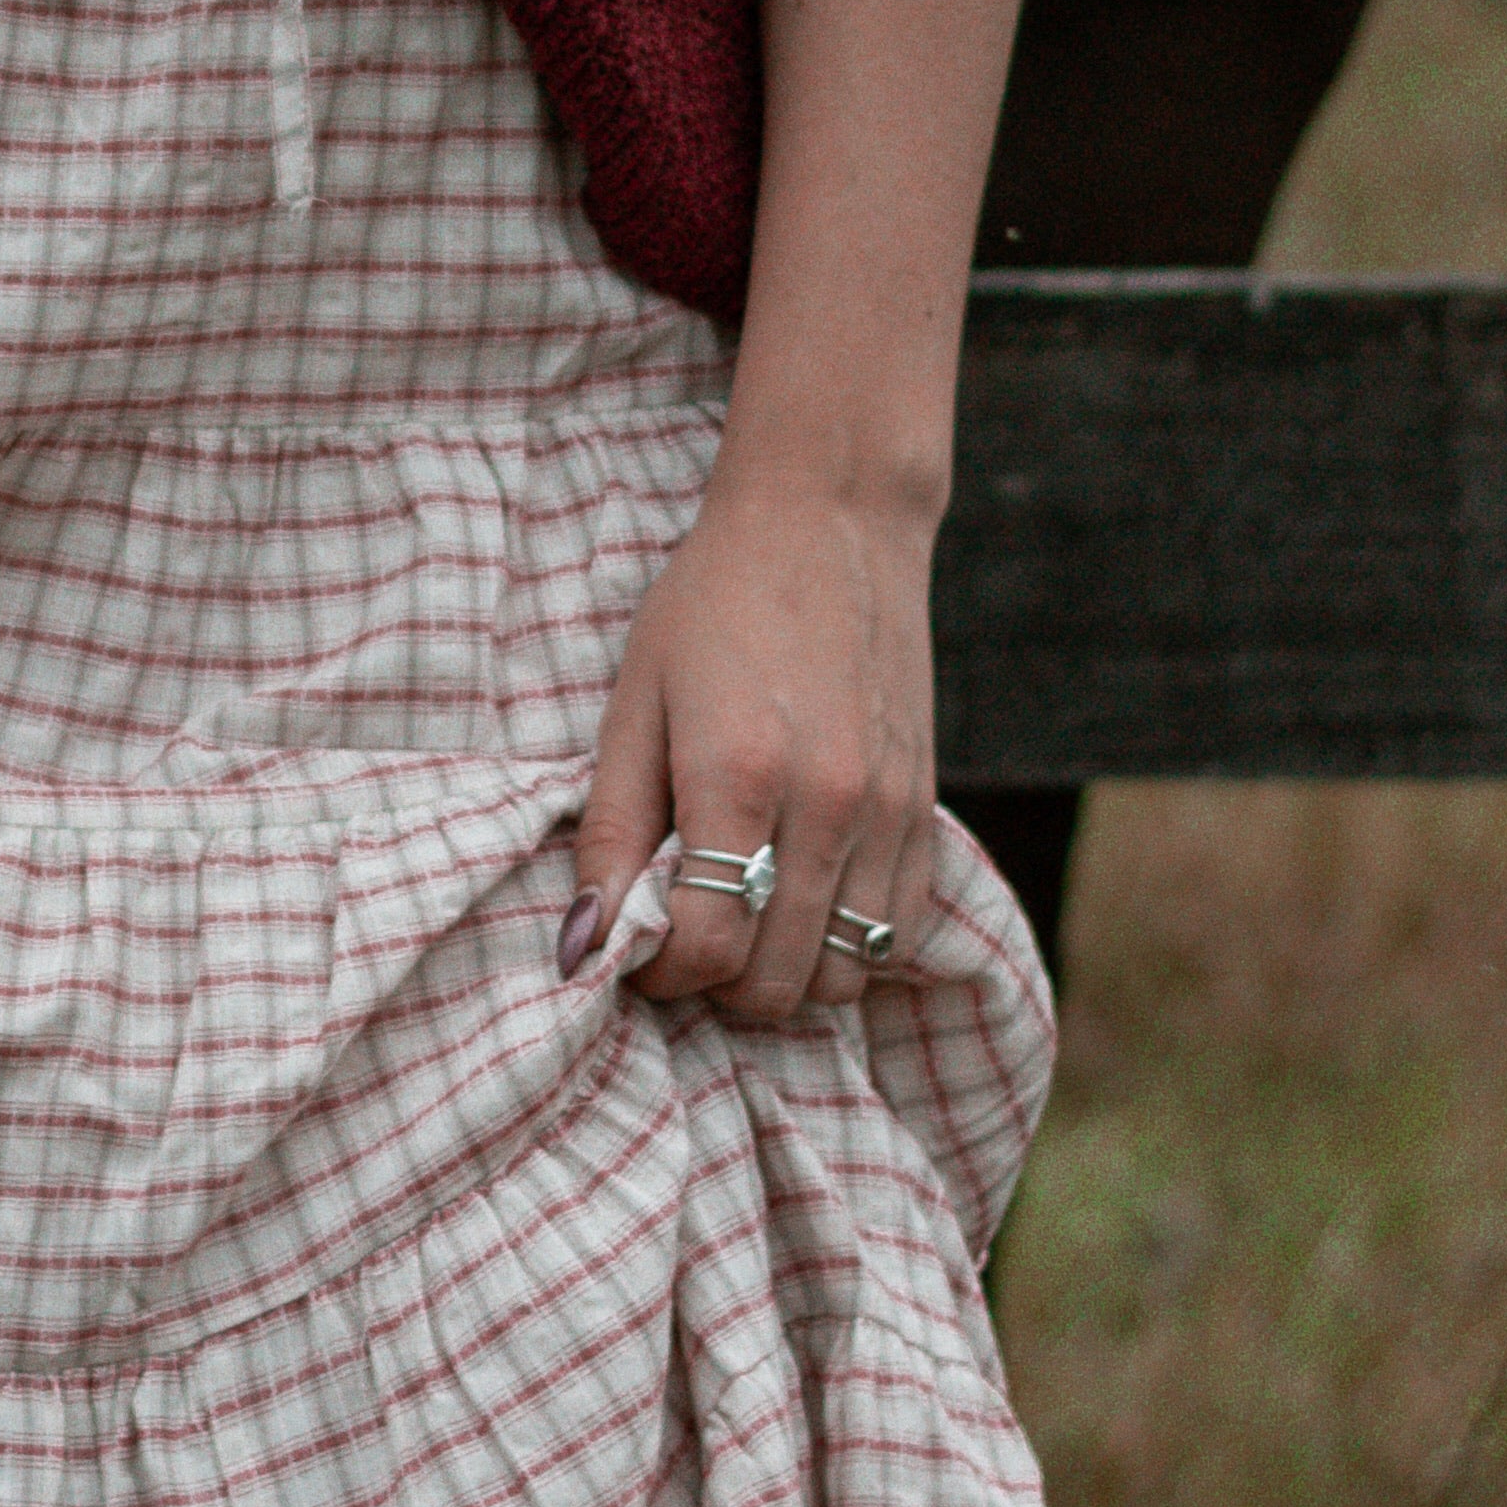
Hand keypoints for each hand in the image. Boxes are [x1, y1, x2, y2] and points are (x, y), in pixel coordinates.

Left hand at [567, 461, 934, 1021]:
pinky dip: (845, 950)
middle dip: (713, 987)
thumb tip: (580, 944)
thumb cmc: (712, 603)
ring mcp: (889, 813)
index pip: (708, 948)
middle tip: (679, 939)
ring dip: (782, 978)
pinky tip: (800, 903)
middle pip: (774, 982)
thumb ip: (610, 830)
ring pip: (842, 977)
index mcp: (740, 774)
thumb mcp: (635, 702)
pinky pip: (895, 936)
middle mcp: (828, 805)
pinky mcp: (925, 809)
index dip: (658, 975)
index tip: (633, 948)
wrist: (830, 519)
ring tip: (740, 923)